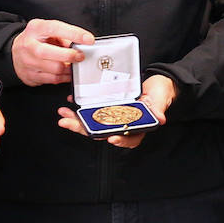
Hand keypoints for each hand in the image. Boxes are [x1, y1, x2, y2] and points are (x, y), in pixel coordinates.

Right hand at [11, 18, 93, 85]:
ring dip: (69, 68)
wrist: (14, 51)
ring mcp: (28, 62)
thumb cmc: (35, 39)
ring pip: (55, 69)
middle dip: (71, 56)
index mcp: (36, 29)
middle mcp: (29, 45)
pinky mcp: (30, 75)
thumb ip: (63, 35)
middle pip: (53, 53)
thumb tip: (80, 43)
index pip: (56, 29)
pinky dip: (63, 77)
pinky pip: (52, 79)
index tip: (88, 39)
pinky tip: (66, 72)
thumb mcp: (47, 30)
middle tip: (80, 56)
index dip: (74, 34)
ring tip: (73, 64)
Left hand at [57, 73, 176, 148]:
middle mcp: (122, 124)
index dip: (120, 140)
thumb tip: (160, 118)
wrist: (156, 82)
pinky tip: (70, 101)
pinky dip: (80, 107)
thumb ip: (158, 108)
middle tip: (67, 123)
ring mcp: (113, 116)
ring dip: (76, 119)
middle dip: (83, 128)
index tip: (111, 138)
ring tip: (62, 114)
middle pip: (102, 131)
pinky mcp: (106, 106)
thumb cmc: (159, 93)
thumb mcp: (160, 99)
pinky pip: (91, 110)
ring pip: (93, 122)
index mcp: (137, 126)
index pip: (128, 138)